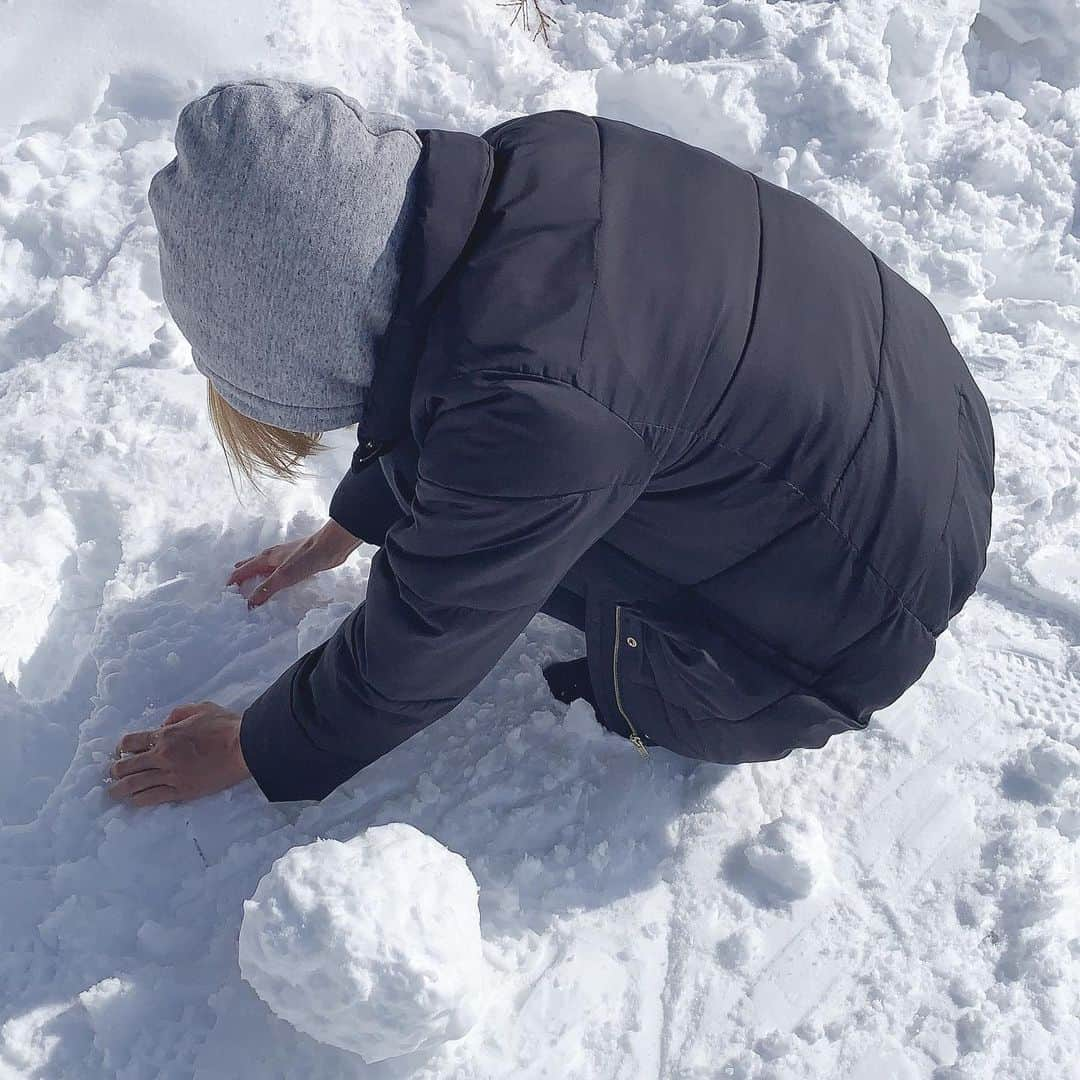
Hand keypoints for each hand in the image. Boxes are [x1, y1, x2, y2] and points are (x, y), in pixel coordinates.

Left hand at [108, 702, 250, 806]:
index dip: (121, 747)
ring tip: (115, 792)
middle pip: (126, 767)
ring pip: (134, 786)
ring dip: (120, 789)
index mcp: (166, 735)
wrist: (244, 748)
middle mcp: (163, 757)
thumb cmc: (225, 726)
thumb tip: (164, 724)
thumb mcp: (200, 708)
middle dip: (116, 770)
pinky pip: (152, 798)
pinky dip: (139, 799)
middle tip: (115, 773)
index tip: (122, 751)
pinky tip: (134, 800)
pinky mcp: (182, 791)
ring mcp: (171, 776)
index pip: (130, 742)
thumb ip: (177, 714)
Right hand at [228, 519, 360, 607]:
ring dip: (255, 575)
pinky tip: (277, 582)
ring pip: (264, 567)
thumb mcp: (283, 576)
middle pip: (250, 565)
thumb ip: (266, 589)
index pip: (242, 570)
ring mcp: (285, 558)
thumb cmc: (306, 558)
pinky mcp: (296, 562)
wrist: (331, 546)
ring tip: (250, 583)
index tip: (225, 593)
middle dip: (241, 575)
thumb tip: (248, 604)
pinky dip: (271, 577)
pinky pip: (277, 570)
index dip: (232, 581)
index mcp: (265, 558)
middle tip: (233, 586)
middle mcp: (272, 556)